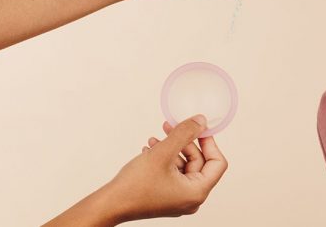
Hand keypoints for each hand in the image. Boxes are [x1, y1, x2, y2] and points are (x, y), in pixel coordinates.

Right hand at [102, 115, 227, 220]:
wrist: (108, 204)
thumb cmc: (134, 186)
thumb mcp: (163, 152)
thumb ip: (185, 133)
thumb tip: (202, 120)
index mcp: (197, 192)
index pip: (217, 163)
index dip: (209, 142)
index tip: (199, 128)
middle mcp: (191, 199)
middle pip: (198, 162)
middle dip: (184, 142)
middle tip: (171, 127)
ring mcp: (178, 199)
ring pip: (183, 166)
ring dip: (172, 149)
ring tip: (155, 139)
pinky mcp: (166, 197)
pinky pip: (173, 173)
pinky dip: (165, 159)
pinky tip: (150, 149)